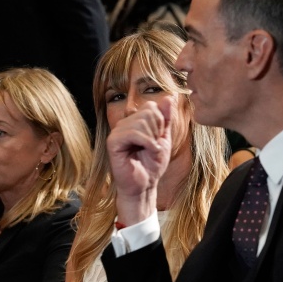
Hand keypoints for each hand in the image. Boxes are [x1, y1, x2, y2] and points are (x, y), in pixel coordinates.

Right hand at [107, 95, 173, 225]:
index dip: (161, 122)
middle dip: (157, 130)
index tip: (159, 139)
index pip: (151, 107)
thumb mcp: (164, 138)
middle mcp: (124, 124)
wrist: (145, 185)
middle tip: (154, 146)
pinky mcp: (113, 142)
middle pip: (147, 112)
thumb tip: (169, 96)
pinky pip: (133, 133)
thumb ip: (166, 118)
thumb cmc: (152, 165)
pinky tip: (148, 151)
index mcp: (134, 122)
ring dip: (152, 139)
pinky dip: (146, 142)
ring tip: (150, 151)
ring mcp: (117, 132)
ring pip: (141, 122)